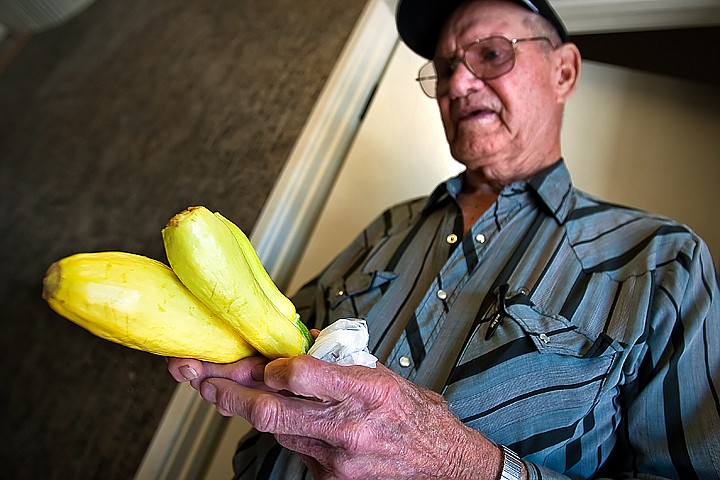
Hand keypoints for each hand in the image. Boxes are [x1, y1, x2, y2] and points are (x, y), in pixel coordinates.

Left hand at [169, 354, 505, 479]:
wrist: (444, 469)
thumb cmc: (418, 419)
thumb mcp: (387, 377)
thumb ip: (342, 364)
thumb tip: (302, 347)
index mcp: (366, 391)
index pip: (301, 375)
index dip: (268, 366)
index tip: (255, 358)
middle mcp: (346, 428)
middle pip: (268, 412)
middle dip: (225, 392)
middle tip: (196, 375)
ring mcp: (334, 460)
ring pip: (274, 431)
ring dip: (247, 409)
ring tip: (219, 388)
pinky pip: (294, 451)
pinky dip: (285, 432)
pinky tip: (284, 419)